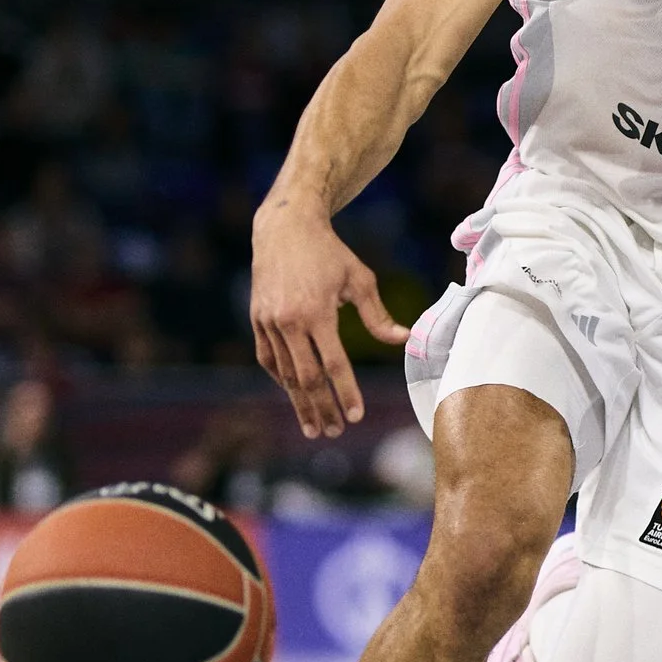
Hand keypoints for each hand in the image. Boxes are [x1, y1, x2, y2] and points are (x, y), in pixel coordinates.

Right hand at [249, 201, 409, 438]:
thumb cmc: (329, 253)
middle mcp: (289, 321)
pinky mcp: (257, 320)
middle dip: (322, 408)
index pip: (334, 364)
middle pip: (306, 377)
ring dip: (300, 403)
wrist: (284, 228)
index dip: (346, 392)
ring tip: (315, 427)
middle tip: (336, 432)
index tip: (357, 416)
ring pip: (285, 374)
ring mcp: (268, 322)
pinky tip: (294, 396)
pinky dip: (281, 380)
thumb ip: (378, 315)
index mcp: (317, 312)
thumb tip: (404, 340)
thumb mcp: (360, 279)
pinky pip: (269, 359)